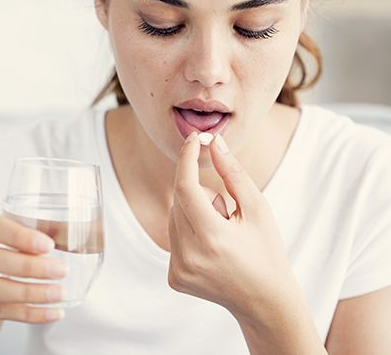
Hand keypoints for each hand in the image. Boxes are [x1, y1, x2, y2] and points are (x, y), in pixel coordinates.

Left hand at [168, 132, 300, 323]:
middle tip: (226, 214)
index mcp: (212, 238)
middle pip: (179, 201)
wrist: (264, 301)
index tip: (194, 139)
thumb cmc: (266, 251)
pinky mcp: (174, 278)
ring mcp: (179, 271)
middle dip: (200, 195)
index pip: (185, 187)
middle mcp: (189, 257)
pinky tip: (212, 249)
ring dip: (194, 214)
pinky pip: (173, 238)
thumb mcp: (258, 209)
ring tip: (221, 234)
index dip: (187, 158)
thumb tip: (214, 143)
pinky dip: (188, 232)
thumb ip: (234, 174)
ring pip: (174, 217)